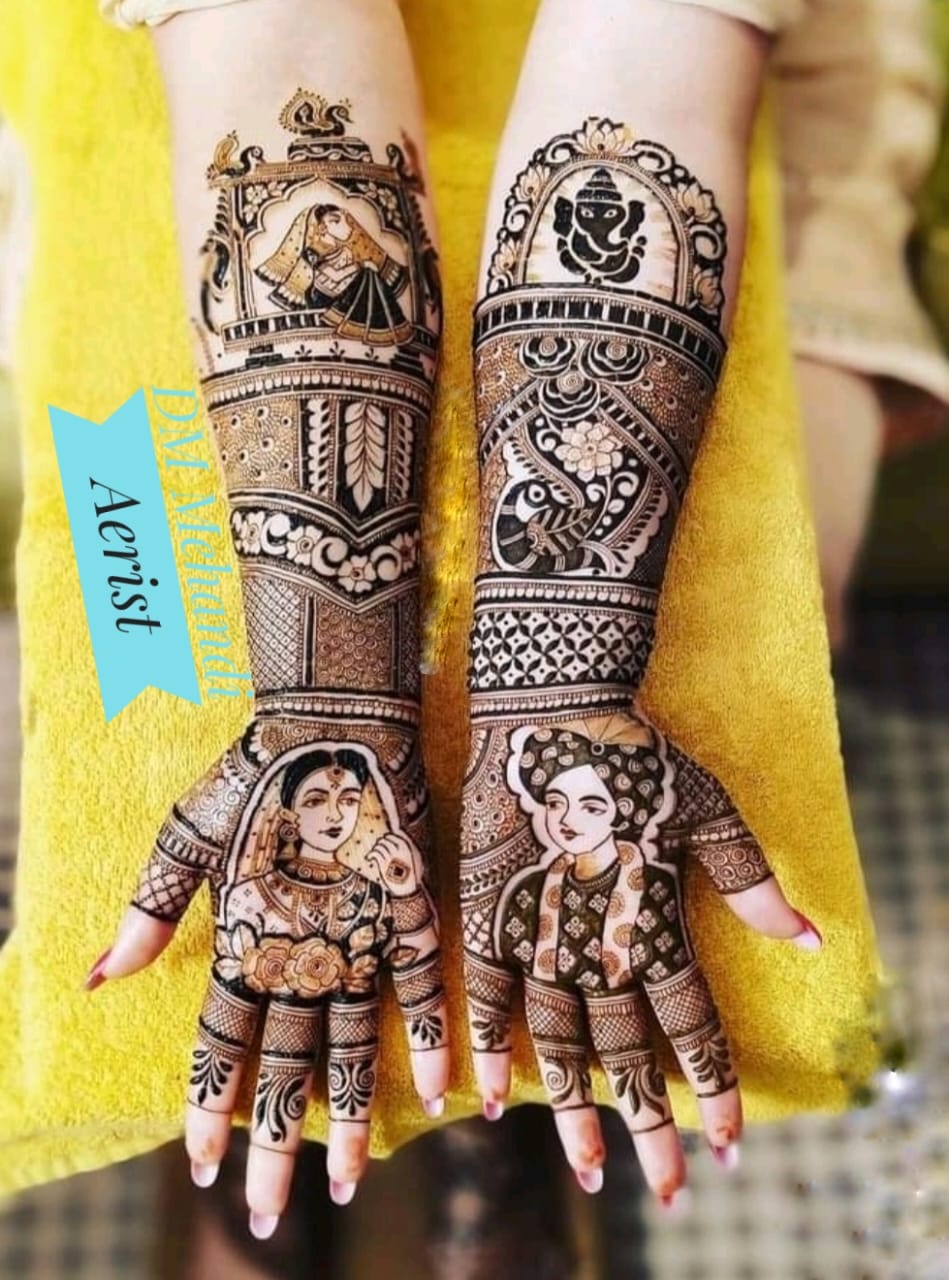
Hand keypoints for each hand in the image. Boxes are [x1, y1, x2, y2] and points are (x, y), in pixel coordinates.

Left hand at [87, 715, 447, 1228]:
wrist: (335, 725)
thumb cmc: (254, 773)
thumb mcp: (184, 836)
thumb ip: (148, 910)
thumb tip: (98, 977)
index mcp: (245, 940)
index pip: (222, 1047)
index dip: (211, 1106)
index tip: (203, 1163)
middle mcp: (302, 957)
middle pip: (287, 1069)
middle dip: (273, 1148)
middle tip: (270, 1216)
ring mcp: (360, 940)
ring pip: (353, 1050)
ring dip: (346, 1119)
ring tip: (343, 1184)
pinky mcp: (410, 915)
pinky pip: (426, 991)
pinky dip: (431, 1042)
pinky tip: (441, 1093)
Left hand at [365, 831, 423, 896]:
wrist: (407, 888)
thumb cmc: (413, 874)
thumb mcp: (417, 858)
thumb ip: (410, 845)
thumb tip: (401, 834)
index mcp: (409, 846)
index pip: (397, 833)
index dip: (391, 835)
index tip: (387, 837)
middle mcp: (399, 848)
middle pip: (386, 837)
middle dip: (383, 841)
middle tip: (380, 845)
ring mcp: (390, 854)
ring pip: (380, 844)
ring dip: (377, 848)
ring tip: (376, 852)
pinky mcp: (383, 862)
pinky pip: (374, 853)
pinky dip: (371, 854)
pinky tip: (370, 858)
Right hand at [460, 707, 818, 1200]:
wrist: (550, 709)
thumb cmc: (636, 756)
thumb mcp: (709, 812)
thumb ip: (751, 884)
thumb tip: (808, 941)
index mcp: (652, 921)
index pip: (689, 1027)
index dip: (710, 1087)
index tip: (725, 1145)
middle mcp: (594, 943)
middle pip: (626, 1054)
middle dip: (650, 1125)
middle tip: (665, 1190)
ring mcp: (535, 932)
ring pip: (557, 1044)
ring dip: (574, 1111)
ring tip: (589, 1170)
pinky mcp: (484, 911)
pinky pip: (481, 995)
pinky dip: (483, 1048)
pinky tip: (483, 1100)